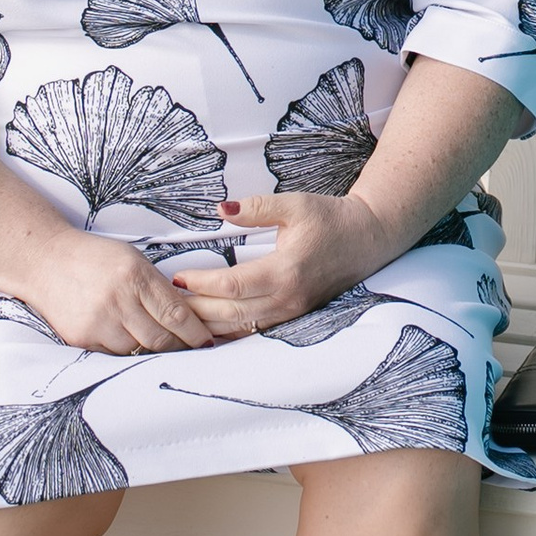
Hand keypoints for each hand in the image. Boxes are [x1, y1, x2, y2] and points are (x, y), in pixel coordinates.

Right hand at [26, 230, 221, 355]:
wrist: (45, 261)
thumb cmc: (96, 258)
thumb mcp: (133, 261)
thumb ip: (158, 288)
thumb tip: (189, 318)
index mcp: (135, 275)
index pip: (176, 314)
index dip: (196, 333)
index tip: (208, 342)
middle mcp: (117, 300)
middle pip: (161, 339)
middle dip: (180, 347)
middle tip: (191, 350)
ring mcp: (98, 321)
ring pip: (139, 351)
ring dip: (154, 351)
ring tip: (163, 347)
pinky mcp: (81, 338)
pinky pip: (114, 355)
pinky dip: (127, 351)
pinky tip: (132, 342)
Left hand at [193, 189, 387, 333]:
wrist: (367, 240)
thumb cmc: (331, 219)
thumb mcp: (295, 205)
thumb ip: (257, 207)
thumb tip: (222, 209)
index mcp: (286, 271)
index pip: (232, 285)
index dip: (202, 283)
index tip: (179, 276)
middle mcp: (287, 298)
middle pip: (231, 313)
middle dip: (196, 309)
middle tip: (168, 299)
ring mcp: (292, 311)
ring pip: (241, 328)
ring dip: (209, 324)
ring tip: (181, 314)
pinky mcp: (293, 315)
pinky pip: (255, 330)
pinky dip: (229, 331)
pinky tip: (209, 327)